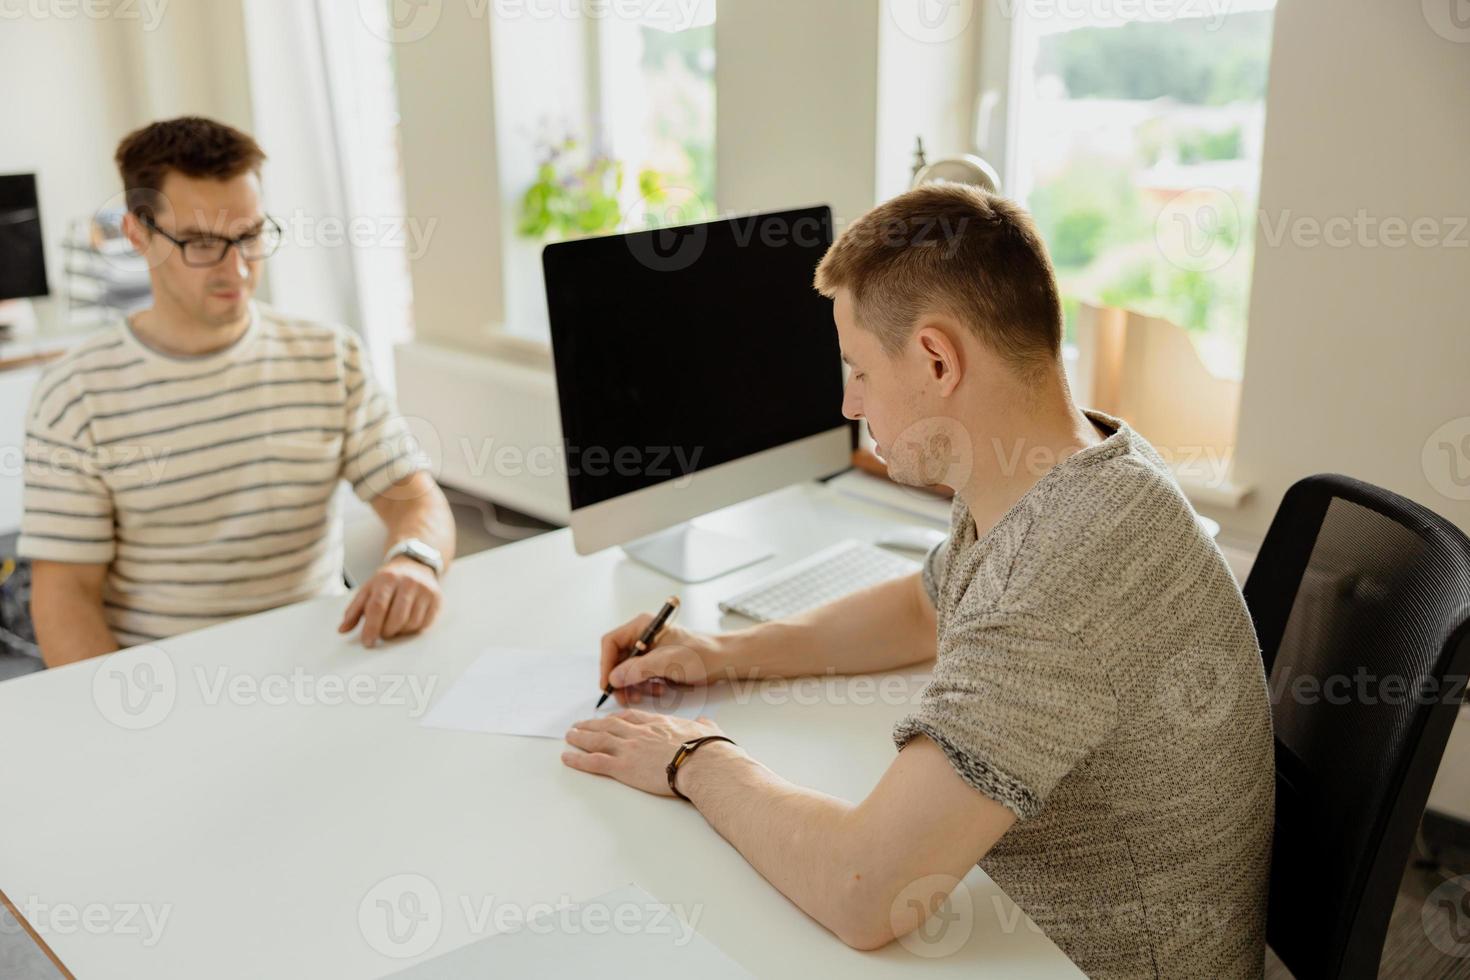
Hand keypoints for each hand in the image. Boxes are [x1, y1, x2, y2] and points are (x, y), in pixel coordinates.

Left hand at [338, 557, 442, 646]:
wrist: (414, 566)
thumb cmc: (387, 582)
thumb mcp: (368, 590)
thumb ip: (354, 610)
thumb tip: (342, 630)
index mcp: (387, 579)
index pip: (377, 607)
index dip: (371, 628)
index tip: (367, 642)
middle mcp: (408, 582)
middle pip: (396, 618)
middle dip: (386, 632)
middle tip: (382, 633)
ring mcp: (425, 590)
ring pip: (411, 623)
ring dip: (400, 632)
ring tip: (394, 626)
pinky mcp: (436, 598)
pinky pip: (424, 624)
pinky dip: (413, 629)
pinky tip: (407, 622)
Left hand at [562, 709, 738, 795]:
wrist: (702, 762)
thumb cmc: (708, 750)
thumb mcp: (708, 730)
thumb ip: (704, 726)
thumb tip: (706, 723)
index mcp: (658, 723)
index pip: (631, 717)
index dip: (617, 717)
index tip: (608, 718)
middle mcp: (640, 733)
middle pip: (610, 725)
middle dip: (593, 724)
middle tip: (580, 725)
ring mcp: (629, 748)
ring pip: (598, 740)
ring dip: (581, 737)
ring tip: (569, 736)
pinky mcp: (623, 766)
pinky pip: (595, 762)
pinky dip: (578, 759)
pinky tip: (567, 758)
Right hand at [599, 615, 726, 703]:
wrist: (723, 661)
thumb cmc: (701, 654)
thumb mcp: (668, 662)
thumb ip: (639, 669)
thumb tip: (613, 678)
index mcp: (643, 626)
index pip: (611, 643)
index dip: (606, 664)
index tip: (608, 684)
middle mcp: (643, 637)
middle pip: (617, 660)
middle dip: (621, 680)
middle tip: (626, 697)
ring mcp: (649, 651)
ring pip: (628, 672)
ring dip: (635, 686)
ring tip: (650, 693)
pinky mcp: (656, 664)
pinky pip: (640, 678)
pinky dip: (646, 687)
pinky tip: (660, 690)